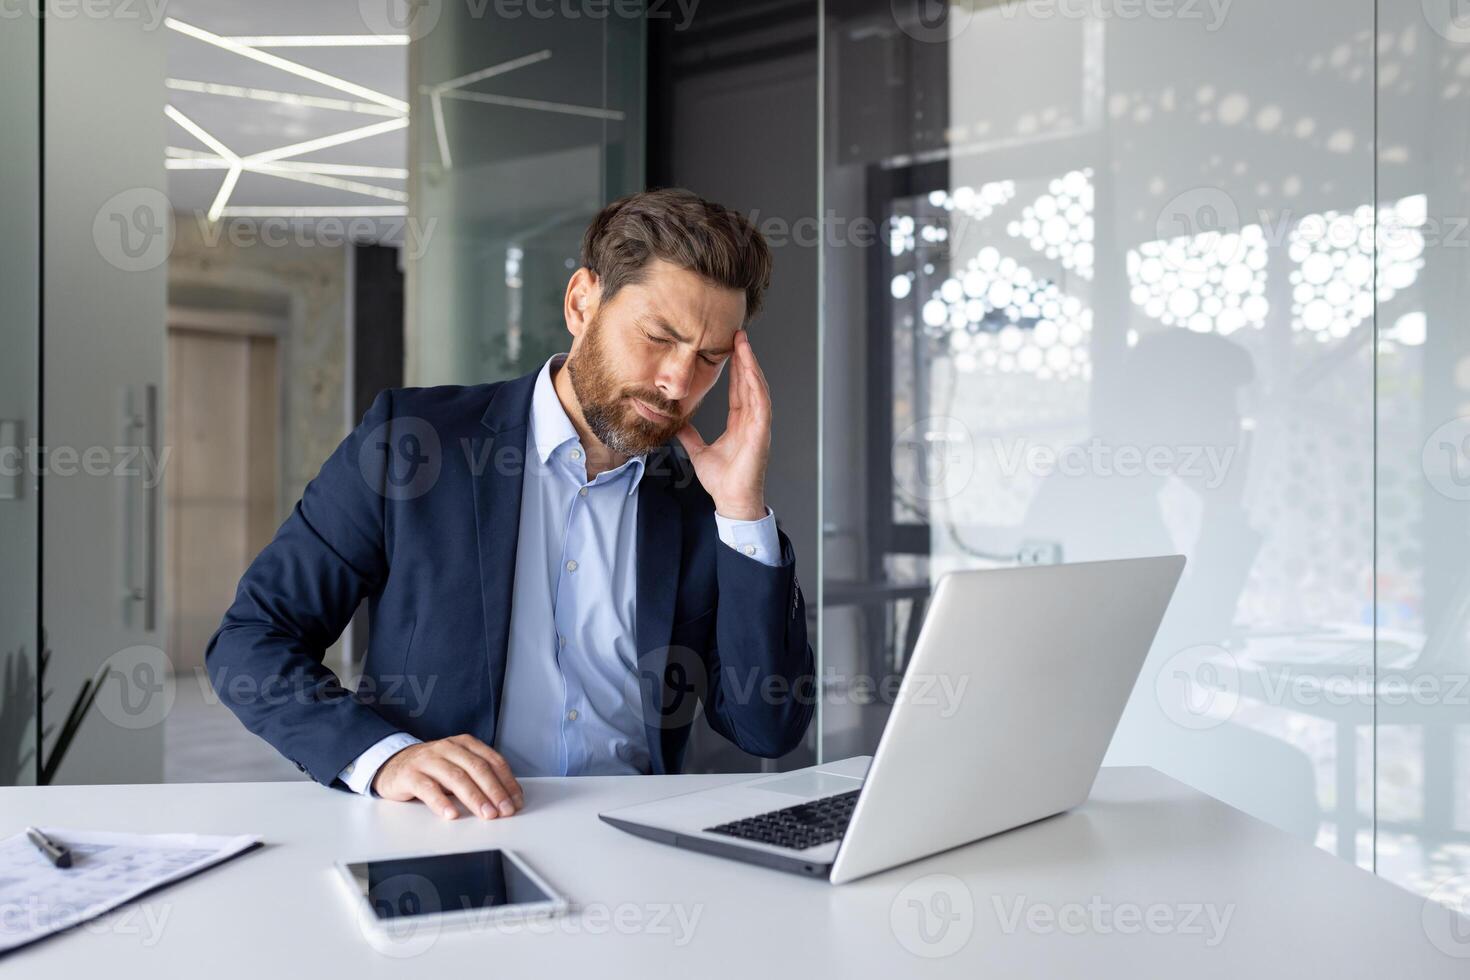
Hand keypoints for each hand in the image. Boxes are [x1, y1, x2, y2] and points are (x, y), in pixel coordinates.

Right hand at [371, 734, 523, 819]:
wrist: (393, 764)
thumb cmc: (432, 769)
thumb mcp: (458, 766)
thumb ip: (479, 777)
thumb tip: (506, 799)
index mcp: (465, 744)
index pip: (492, 760)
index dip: (507, 781)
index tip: (515, 800)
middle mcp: (448, 747)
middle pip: (477, 768)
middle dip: (494, 791)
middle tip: (504, 810)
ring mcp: (428, 759)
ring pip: (456, 777)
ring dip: (474, 797)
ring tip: (486, 814)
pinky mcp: (410, 774)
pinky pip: (428, 788)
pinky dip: (441, 802)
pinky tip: (451, 813)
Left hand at [675, 329, 770, 519]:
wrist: (731, 502)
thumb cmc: (722, 481)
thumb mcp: (698, 452)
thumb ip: (690, 435)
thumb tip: (676, 422)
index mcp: (740, 423)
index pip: (738, 389)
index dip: (735, 368)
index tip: (729, 348)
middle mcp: (751, 421)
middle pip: (749, 382)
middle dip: (744, 358)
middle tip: (738, 334)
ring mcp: (758, 426)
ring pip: (757, 388)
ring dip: (751, 365)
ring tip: (744, 344)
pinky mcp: (761, 433)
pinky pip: (761, 404)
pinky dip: (756, 386)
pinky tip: (751, 370)